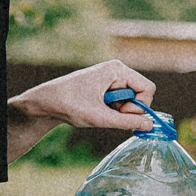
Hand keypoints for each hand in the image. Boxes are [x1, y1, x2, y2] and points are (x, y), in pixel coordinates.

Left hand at [9, 60, 157, 130]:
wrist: (45, 102)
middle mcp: (117, 71)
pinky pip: (122, 102)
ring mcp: (111, 79)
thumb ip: (128, 122)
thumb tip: (150, 126)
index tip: (123, 114)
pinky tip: (98, 112)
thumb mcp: (100, 117)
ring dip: (120, 112)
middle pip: (141, 95)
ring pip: (131, 101)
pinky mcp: (106, 88)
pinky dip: (114, 112)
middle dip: (130, 110)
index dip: (141, 106)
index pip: (148, 88)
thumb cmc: (69, 104)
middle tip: (111, 116)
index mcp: (117, 70)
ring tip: (100, 113)